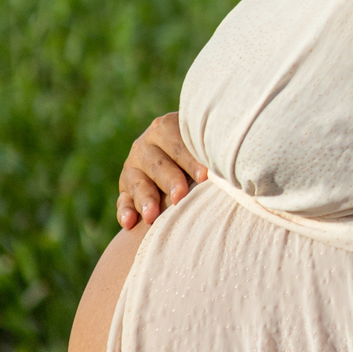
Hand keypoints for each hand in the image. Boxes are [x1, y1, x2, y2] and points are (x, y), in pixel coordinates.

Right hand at [116, 112, 206, 228]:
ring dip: (145, 200)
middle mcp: (145, 146)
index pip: (178, 144)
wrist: (182, 156)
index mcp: (165, 128)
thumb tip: (229, 165)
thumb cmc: (202, 148)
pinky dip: (125, 212)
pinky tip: (129, 223)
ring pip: (137, 183)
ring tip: (152, 216)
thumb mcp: (203, 142)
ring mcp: (132, 168)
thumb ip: (210, 149)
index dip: (191, 161)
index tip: (204, 177)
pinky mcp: (126, 189)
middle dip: (169, 181)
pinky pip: (123, 201)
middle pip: (157, 165)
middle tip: (180, 196)